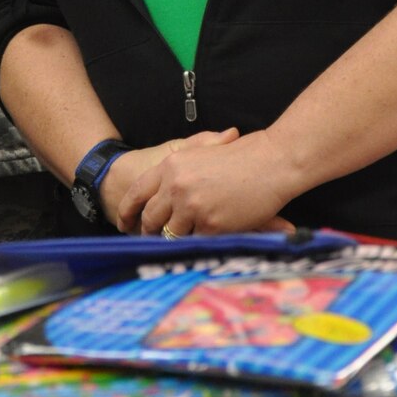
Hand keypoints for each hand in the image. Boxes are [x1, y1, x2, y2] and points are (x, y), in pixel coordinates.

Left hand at [118, 129, 294, 237]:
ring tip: (181, 242)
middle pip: (151, 218)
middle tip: (150, 241)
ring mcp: (192, 206)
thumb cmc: (242, 156)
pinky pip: (196, 242)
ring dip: (175, 240)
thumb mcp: (202, 153)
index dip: (128, 212)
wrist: (272, 161)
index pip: (138, 193)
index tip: (124, 224)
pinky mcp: (210, 224)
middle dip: (149, 232)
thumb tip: (161, 195)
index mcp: (171, 165)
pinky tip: (204, 241)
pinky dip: (199, 243)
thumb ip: (179, 172)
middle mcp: (176, 186)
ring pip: (171, 234)